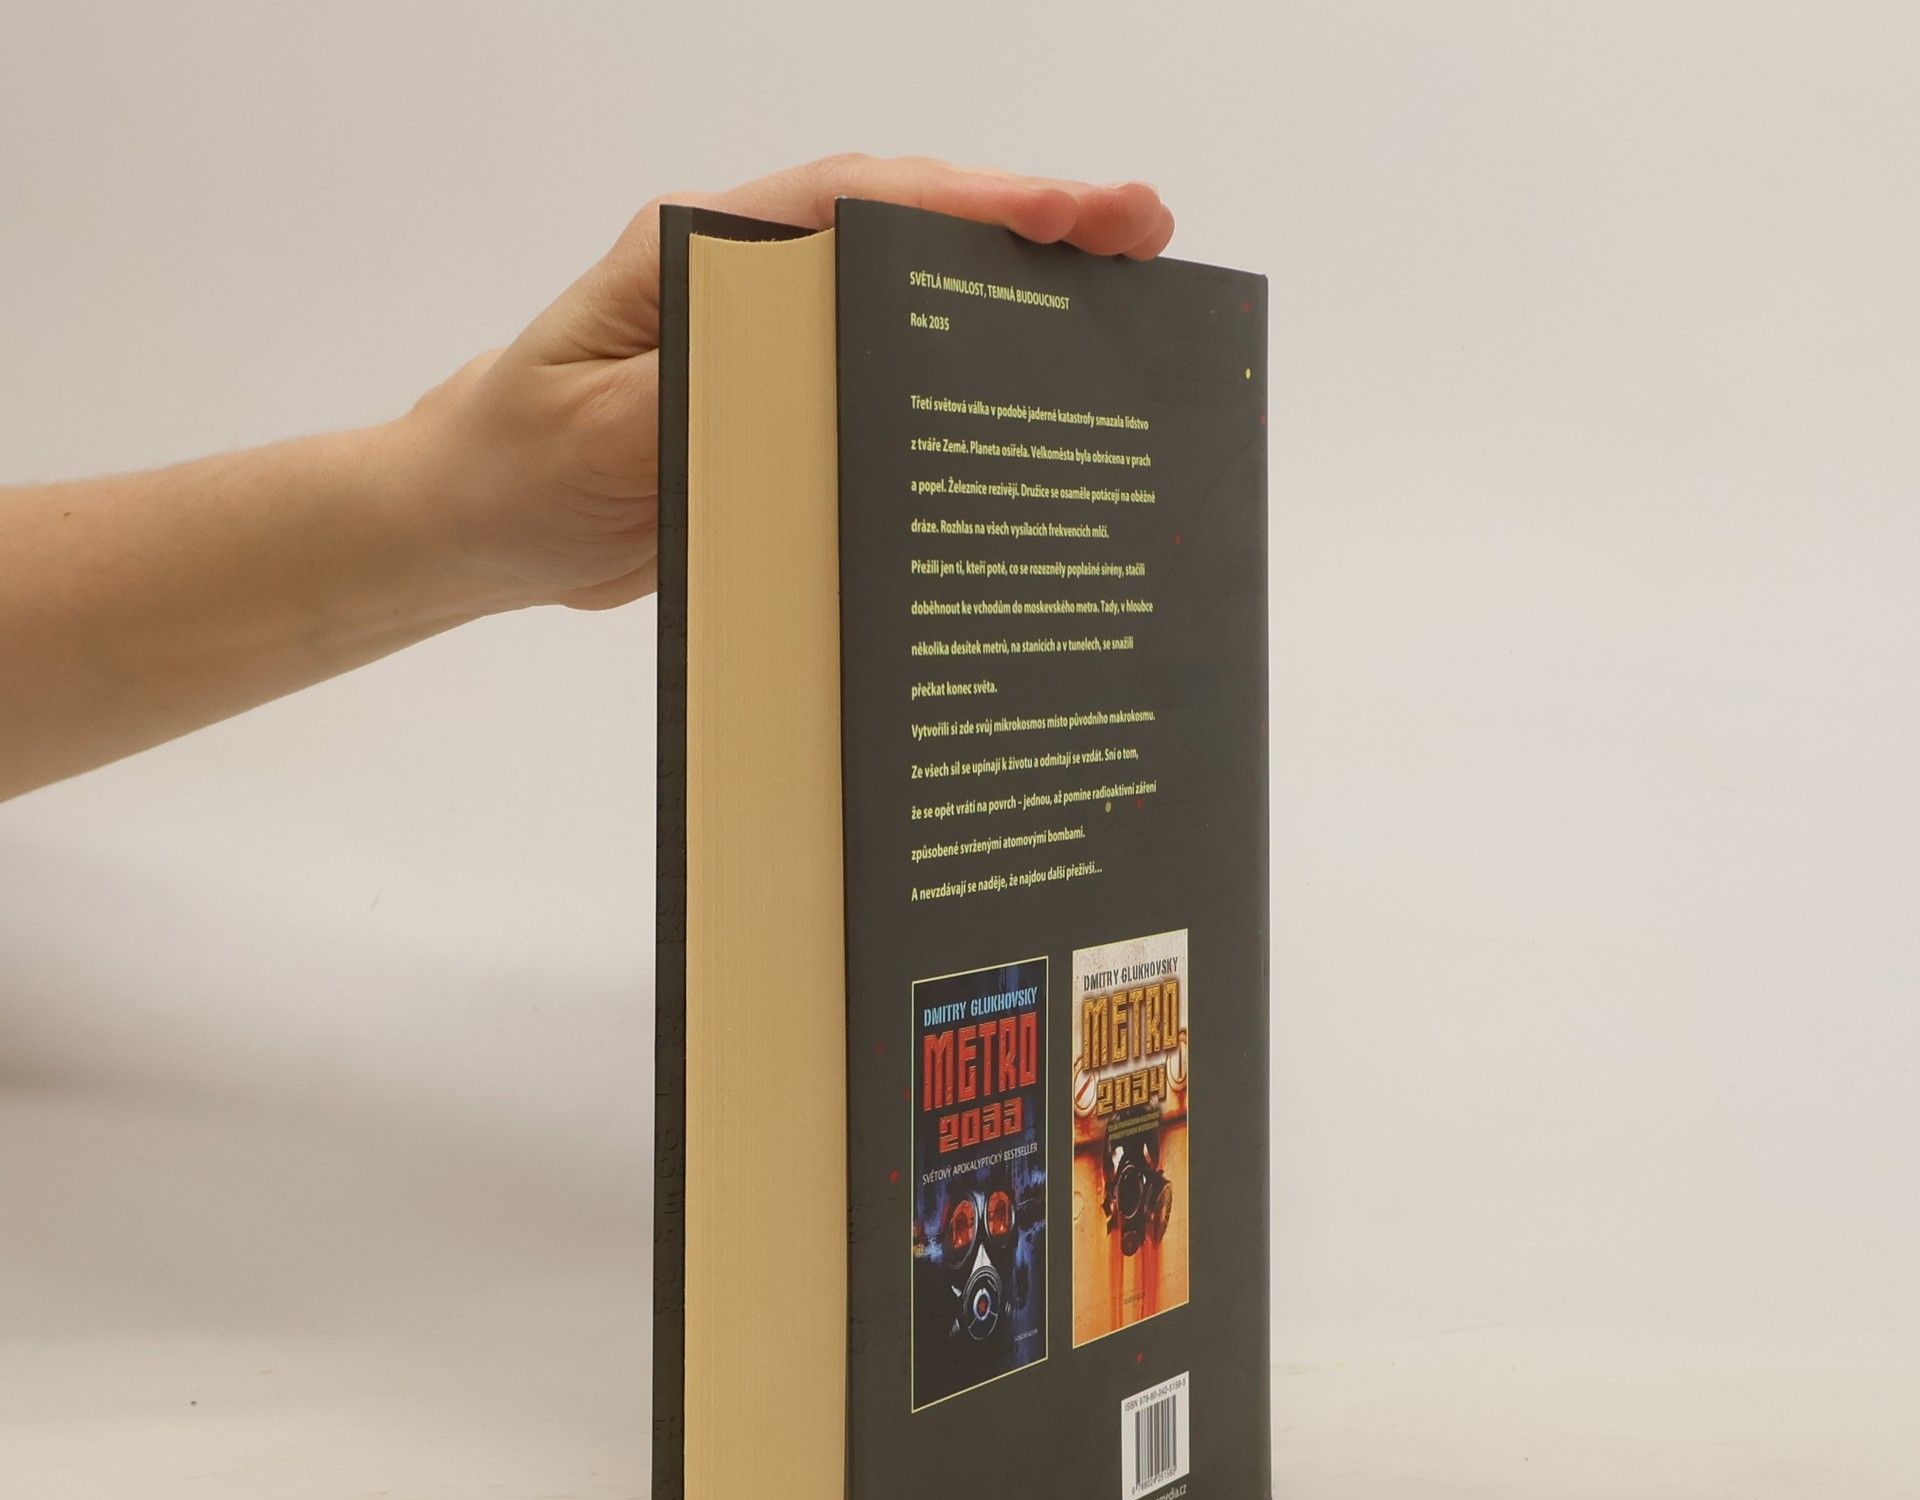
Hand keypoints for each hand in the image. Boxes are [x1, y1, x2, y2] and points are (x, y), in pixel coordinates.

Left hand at [403, 155, 1175, 615]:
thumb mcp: (603, 433)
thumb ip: (709, 387)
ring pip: (907, 291)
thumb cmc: (520, 467)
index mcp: (700, 250)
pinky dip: (959, 364)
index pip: (858, 205)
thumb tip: (827, 358)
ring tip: (1123, 294)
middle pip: (906, 227)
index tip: (1076, 213)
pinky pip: (882, 368)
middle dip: (1027, 224)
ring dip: (1010, 289)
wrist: (475, 523)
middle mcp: (745, 275)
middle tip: (1144, 233)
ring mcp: (768, 333)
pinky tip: (1028, 384)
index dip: (975, 203)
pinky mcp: (779, 399)